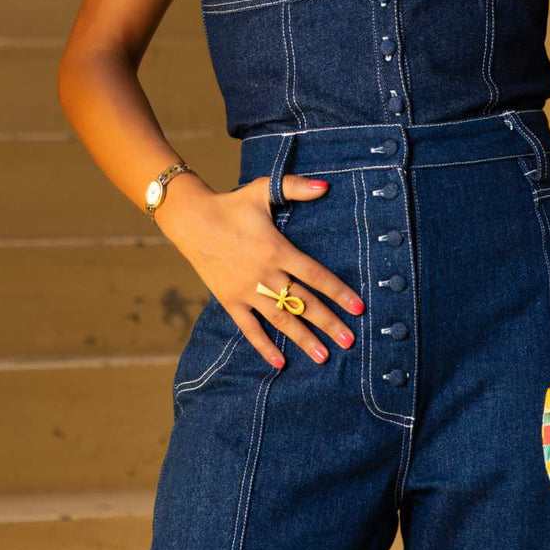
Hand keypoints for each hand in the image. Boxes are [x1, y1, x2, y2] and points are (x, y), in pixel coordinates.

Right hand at [151, 171, 365, 367]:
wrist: (191, 220)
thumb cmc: (231, 204)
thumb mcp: (263, 190)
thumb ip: (296, 188)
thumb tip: (326, 186)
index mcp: (277, 250)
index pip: (315, 276)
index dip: (338, 292)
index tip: (358, 308)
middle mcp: (265, 274)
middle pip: (302, 302)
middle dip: (328, 323)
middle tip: (349, 342)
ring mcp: (246, 290)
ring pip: (280, 320)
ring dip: (302, 339)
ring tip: (323, 357)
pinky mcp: (229, 300)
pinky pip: (249, 328)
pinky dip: (264, 346)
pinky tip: (280, 363)